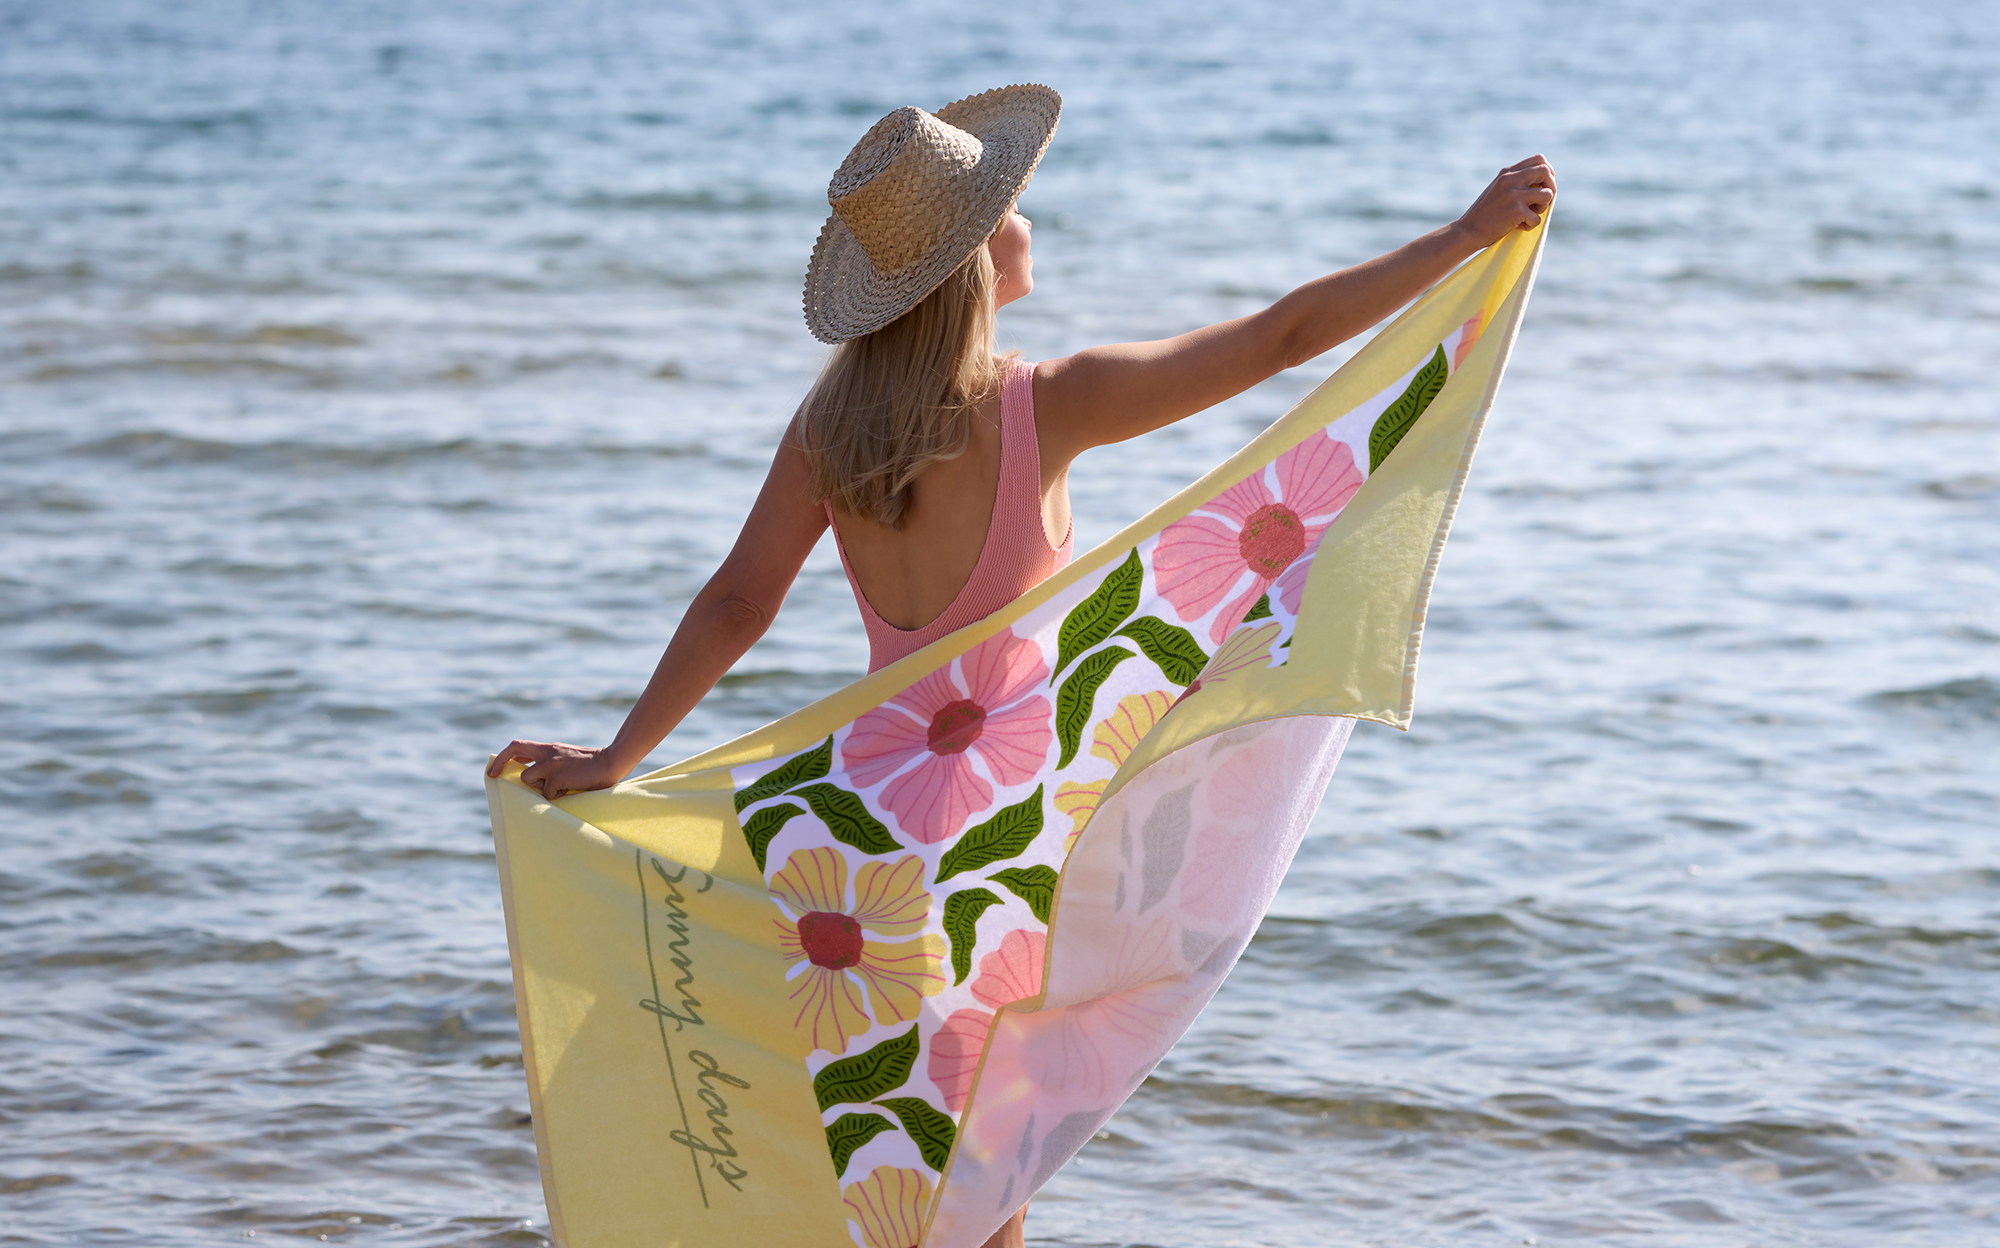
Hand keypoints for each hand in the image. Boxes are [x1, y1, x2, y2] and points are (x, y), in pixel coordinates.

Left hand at [486, 739, 627, 799]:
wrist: (611, 762)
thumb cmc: (590, 764)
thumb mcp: (565, 757)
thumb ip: (549, 762)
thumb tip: (530, 776)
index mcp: (548, 748)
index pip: (518, 745)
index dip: (503, 757)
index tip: (495, 770)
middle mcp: (546, 753)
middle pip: (513, 750)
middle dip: (499, 763)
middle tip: (493, 776)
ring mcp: (551, 764)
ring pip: (528, 780)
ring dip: (539, 788)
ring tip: (558, 787)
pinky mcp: (557, 777)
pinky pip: (547, 794)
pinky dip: (556, 796)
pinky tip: (569, 790)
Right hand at [1453, 155, 1556, 247]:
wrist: (1469, 230)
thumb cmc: (1487, 212)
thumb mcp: (1499, 189)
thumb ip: (1517, 181)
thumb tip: (1546, 180)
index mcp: (1507, 172)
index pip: (1539, 159)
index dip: (1548, 172)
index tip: (1544, 185)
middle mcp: (1511, 180)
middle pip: (1546, 171)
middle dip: (1551, 186)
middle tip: (1542, 201)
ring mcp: (1513, 195)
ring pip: (1547, 194)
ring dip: (1543, 207)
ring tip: (1529, 214)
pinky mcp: (1515, 211)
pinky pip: (1537, 218)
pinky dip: (1530, 225)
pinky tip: (1518, 226)